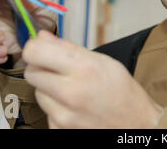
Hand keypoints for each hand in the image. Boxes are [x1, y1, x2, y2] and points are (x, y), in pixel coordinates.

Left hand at [23, 30, 163, 128]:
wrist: (135, 124)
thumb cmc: (122, 91)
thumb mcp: (103, 61)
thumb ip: (69, 48)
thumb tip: (42, 37)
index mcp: (83, 68)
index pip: (34, 51)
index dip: (35, 47)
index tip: (41, 49)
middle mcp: (70, 92)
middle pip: (31, 72)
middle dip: (42, 67)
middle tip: (59, 69)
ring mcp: (63, 114)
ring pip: (38, 92)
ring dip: (49, 88)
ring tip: (72, 89)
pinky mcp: (59, 128)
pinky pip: (46, 111)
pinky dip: (56, 106)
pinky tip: (73, 105)